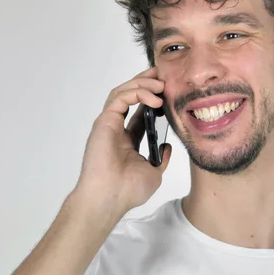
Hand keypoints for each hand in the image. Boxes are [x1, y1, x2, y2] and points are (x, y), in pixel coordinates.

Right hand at [71, 67, 171, 215]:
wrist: (110, 198)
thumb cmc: (127, 191)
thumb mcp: (153, 173)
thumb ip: (160, 158)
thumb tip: (167, 146)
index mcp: (127, 141)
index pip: (140, 113)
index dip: (153, 100)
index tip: (169, 92)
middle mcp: (117, 130)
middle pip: (130, 97)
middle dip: (146, 83)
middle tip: (163, 76)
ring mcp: (109, 124)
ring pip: (123, 92)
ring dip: (142, 84)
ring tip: (161, 85)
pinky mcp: (105, 121)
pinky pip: (120, 97)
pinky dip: (137, 92)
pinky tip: (154, 99)